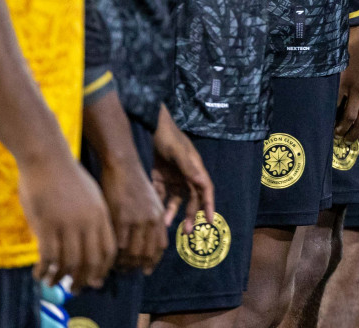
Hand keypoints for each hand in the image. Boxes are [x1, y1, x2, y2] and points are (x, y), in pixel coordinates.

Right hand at [17, 148, 115, 290]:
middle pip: (90, 261)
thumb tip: (88, 242)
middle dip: (83, 279)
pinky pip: (48, 257)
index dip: (102, 268)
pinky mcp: (47, 225)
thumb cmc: (66, 175)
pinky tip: (39, 273)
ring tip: (52, 283)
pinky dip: (43, 270)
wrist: (48, 158)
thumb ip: (92, 218)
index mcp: (100, 215)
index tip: (94, 278)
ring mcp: (68, 225)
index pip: (108, 250)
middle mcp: (87, 222)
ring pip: (68, 263)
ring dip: (60, 278)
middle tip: (75, 289)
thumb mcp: (89, 196)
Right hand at [101, 143, 167, 272]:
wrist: (123, 166)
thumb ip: (151, 221)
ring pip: (132, 251)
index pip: (160, 247)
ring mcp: (137, 220)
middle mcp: (152, 220)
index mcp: (160, 216)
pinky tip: (108, 256)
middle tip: (126, 272)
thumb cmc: (134, 183)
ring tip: (116, 268)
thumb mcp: (151, 201)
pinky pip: (118, 243)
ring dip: (124, 263)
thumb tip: (145, 242)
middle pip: (146, 253)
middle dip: (136, 266)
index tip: (145, 270)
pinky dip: (114, 254)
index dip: (153, 261)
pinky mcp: (121, 217)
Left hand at [151, 105, 214, 235]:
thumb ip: (188, 167)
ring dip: (172, 212)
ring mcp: (173, 177)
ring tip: (166, 226)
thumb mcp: (178, 152)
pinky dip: (159, 204)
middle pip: (192, 199)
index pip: (205, 190)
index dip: (209, 205)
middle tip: (187, 231)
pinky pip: (161, 195)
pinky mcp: (160, 177)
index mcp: (195, 169)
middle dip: (191, 215)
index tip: (209, 221)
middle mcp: (186, 175)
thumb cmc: (167, 137)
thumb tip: (201, 183)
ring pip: (176, 200)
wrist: (149, 127)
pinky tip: (153, 213)